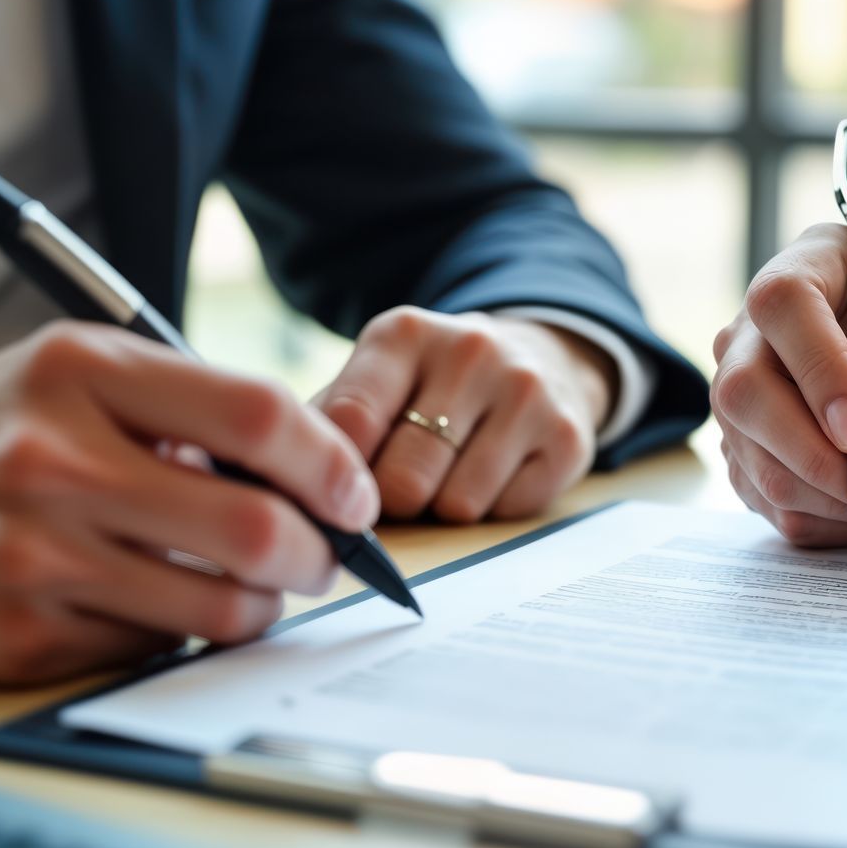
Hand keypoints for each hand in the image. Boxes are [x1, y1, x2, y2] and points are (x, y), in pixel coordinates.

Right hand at [0, 323, 377, 683]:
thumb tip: (314, 472)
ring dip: (259, 609)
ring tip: (247, 591)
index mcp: (80, 370)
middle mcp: (56, 457)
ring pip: (220, 605)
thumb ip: (180, 408)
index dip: (330, 463)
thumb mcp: (66, 381)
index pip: (254, 413)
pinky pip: (154, 647)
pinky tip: (146, 606)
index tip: (353, 496)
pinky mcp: (19, 635)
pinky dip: (175, 634)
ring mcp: (35, 553)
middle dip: (317, 557)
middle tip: (320, 561)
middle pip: (257, 526)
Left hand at [314, 308, 614, 522]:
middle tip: (396, 494)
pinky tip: (495, 475)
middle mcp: (471, 352)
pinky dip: (493, 511)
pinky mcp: (568, 438)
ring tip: (448, 478)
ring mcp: (526, 393)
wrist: (539, 357)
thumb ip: (325, 425)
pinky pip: (508, 513)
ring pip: (457, 506)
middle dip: (391, 504)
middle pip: (402, 479)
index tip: (334, 494)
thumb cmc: (432, 387)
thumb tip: (277, 488)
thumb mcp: (376, 380)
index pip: (349, 423)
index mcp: (404, 334)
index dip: (332, 476)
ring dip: (444, 511)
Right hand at [712, 224, 846, 546]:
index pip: (783, 301)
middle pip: (743, 390)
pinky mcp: (764, 459)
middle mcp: (769, 330)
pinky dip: (842, 523)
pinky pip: (779, 507)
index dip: (815, 366)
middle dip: (816, 455)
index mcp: (823, 265)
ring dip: (842, 500)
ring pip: (758, 461)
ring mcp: (757, 398)